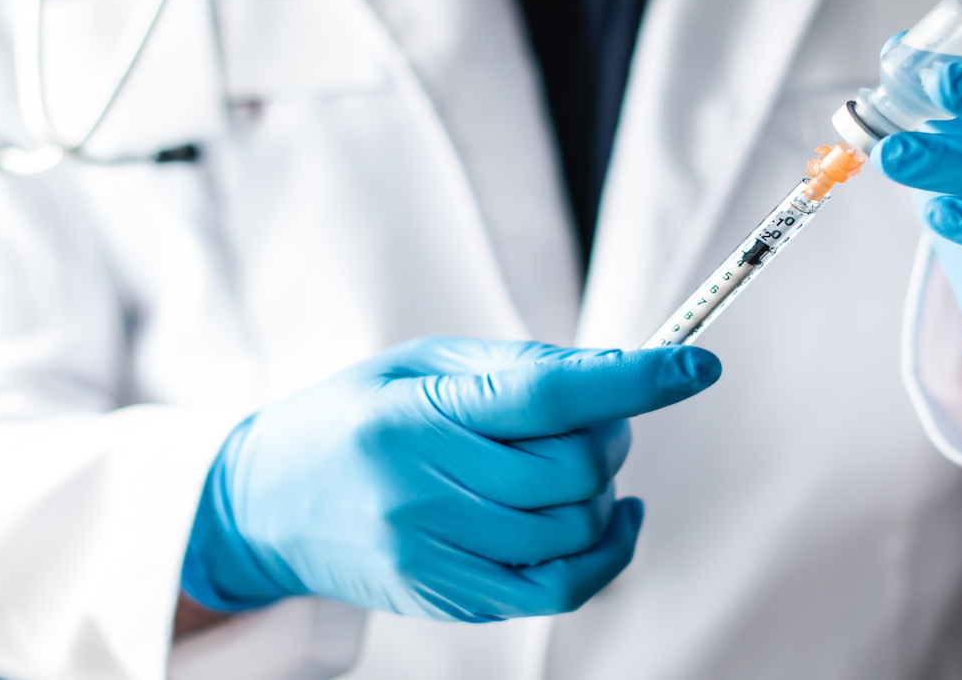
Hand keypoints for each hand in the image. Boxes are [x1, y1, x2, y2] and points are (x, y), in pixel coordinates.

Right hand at [180, 337, 719, 620]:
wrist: (265, 504)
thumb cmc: (355, 415)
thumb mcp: (419, 362)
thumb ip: (516, 368)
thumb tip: (615, 372)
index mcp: (417, 413)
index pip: (548, 396)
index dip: (634, 380)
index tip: (696, 366)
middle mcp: (423, 488)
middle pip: (571, 468)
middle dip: (612, 436)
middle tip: (603, 416)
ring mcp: (434, 555)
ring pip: (574, 531)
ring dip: (606, 492)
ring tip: (586, 466)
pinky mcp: (447, 600)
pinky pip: (556, 590)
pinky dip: (605, 555)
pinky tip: (608, 519)